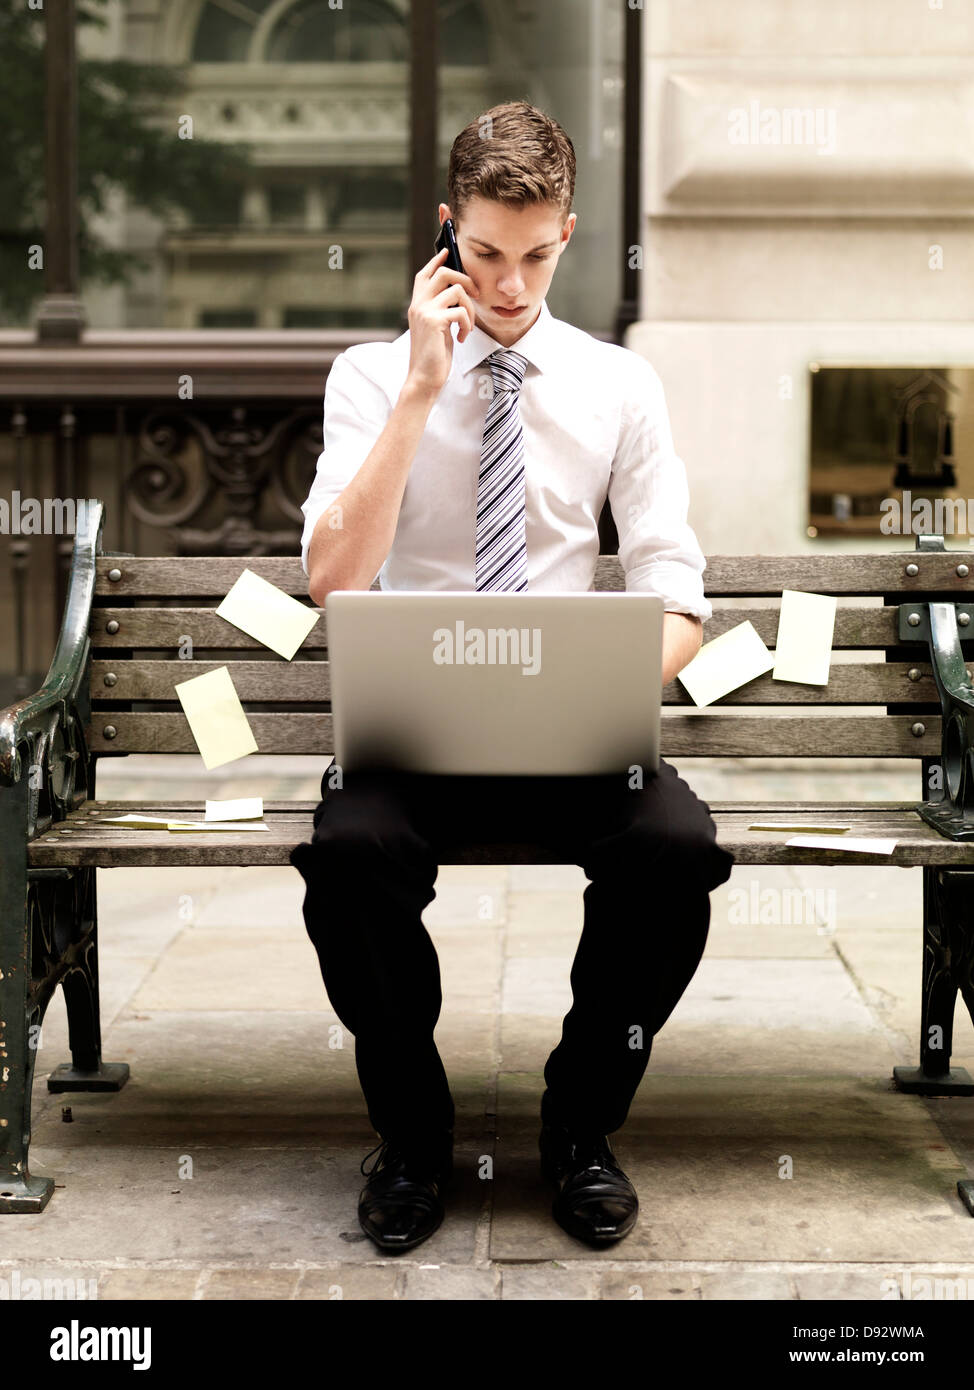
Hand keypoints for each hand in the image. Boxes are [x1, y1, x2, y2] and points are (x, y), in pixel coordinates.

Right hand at [405, 246, 480, 397]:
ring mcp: (424, 311)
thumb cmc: (433, 356)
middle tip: (476, 295)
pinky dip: (467, 324)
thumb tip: (458, 293)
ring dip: (470, 308)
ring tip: (468, 326)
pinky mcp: (434, 322)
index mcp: (417, 304)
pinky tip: (463, 337)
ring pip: (456, 291)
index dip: (437, 261)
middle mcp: (418, 304)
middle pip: (443, 273)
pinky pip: (460, 311)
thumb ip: (441, 309)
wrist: (424, 378)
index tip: (448, 251)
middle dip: (465, 280)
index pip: (424, 274)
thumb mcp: (437, 328)